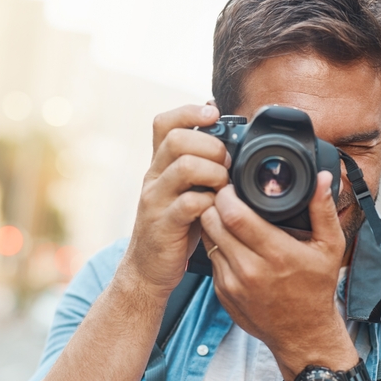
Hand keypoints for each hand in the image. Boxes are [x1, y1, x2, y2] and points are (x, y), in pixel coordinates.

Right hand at [121, 104, 230, 297]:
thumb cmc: (176, 227)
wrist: (148, 269)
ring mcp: (156, 200)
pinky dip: (210, 202)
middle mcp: (154, 177)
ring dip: (214, 172)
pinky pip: (190, 203)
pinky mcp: (164, 225)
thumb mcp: (185, 191)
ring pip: (184, 166)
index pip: (165, 122)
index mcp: (159, 165)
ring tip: (223, 185)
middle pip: (177, 138)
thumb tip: (232, 140)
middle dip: (211, 145)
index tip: (215, 115)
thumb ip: (201, 167)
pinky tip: (217, 209)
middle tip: (226, 163)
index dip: (190, 111)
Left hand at [199, 170, 355, 379]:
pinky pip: (210, 258)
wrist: (302, 334)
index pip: (234, 215)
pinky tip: (229, 240)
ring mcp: (232, 283)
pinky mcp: (221, 292)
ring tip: (225, 215)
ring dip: (211, 223)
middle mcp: (250, 269)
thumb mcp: (330, 248)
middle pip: (212, 222)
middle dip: (214, 204)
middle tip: (225, 196)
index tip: (232, 186)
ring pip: (207, 238)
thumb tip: (321, 177)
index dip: (227, 194)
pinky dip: (216, 245)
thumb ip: (323, 210)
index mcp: (276, 254)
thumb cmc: (316, 289)